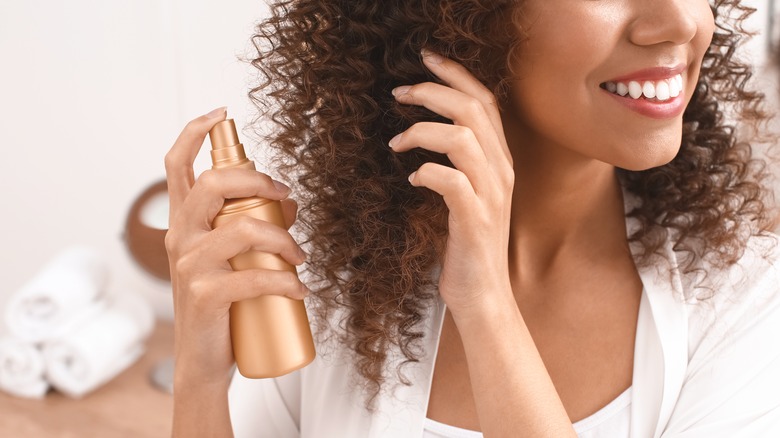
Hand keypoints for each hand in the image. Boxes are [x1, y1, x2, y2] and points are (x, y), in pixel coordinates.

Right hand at [164, 107, 308, 386]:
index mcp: (183, 223)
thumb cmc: (222, 303)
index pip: (177, 166)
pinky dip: (286, 281)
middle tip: (286, 197)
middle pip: (212, 184)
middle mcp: (179, 237)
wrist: (204, 360)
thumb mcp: (229, 258)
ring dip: (284, 238)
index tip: (220, 113)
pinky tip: (301, 289)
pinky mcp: (204, 295)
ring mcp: (188, 266)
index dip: (194, 133)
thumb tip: (290, 204)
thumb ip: (249, 226)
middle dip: (257, 180)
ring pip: (243, 229)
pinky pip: (255, 277)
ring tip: (301, 256)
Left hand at [390, 51, 515, 317]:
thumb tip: (429, 135)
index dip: (456, 75)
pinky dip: (426, 172)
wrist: (484, 295)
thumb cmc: (468, 245)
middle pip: (472, 109)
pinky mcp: (474, 220)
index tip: (426, 60)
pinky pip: (450, 181)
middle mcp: (501, 171)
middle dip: (432, 92)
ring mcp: (490, 195)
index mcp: (500, 161)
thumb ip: (460, 163)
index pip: (485, 101)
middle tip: (399, 93)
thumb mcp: (468, 196)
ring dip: (422, 131)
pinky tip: (412, 179)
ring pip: (462, 138)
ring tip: (396, 143)